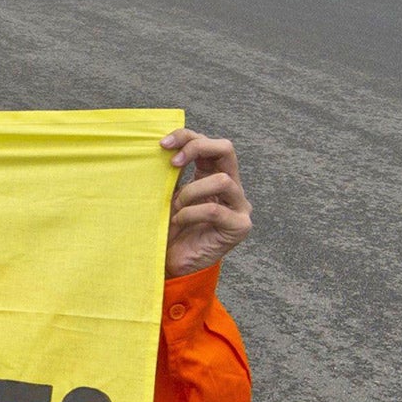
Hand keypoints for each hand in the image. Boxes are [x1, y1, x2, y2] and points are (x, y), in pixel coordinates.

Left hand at [161, 128, 251, 278]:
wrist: (173, 263)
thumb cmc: (169, 228)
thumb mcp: (168, 194)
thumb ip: (174, 172)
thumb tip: (165, 145)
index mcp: (214, 174)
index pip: (209, 143)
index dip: (187, 137)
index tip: (162, 145)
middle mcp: (231, 187)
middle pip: (227, 149)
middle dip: (197, 148)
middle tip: (173, 162)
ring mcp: (239, 206)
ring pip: (222, 180)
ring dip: (191, 192)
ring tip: (176, 207)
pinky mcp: (239, 226)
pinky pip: (215, 210)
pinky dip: (191, 213)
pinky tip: (180, 222)